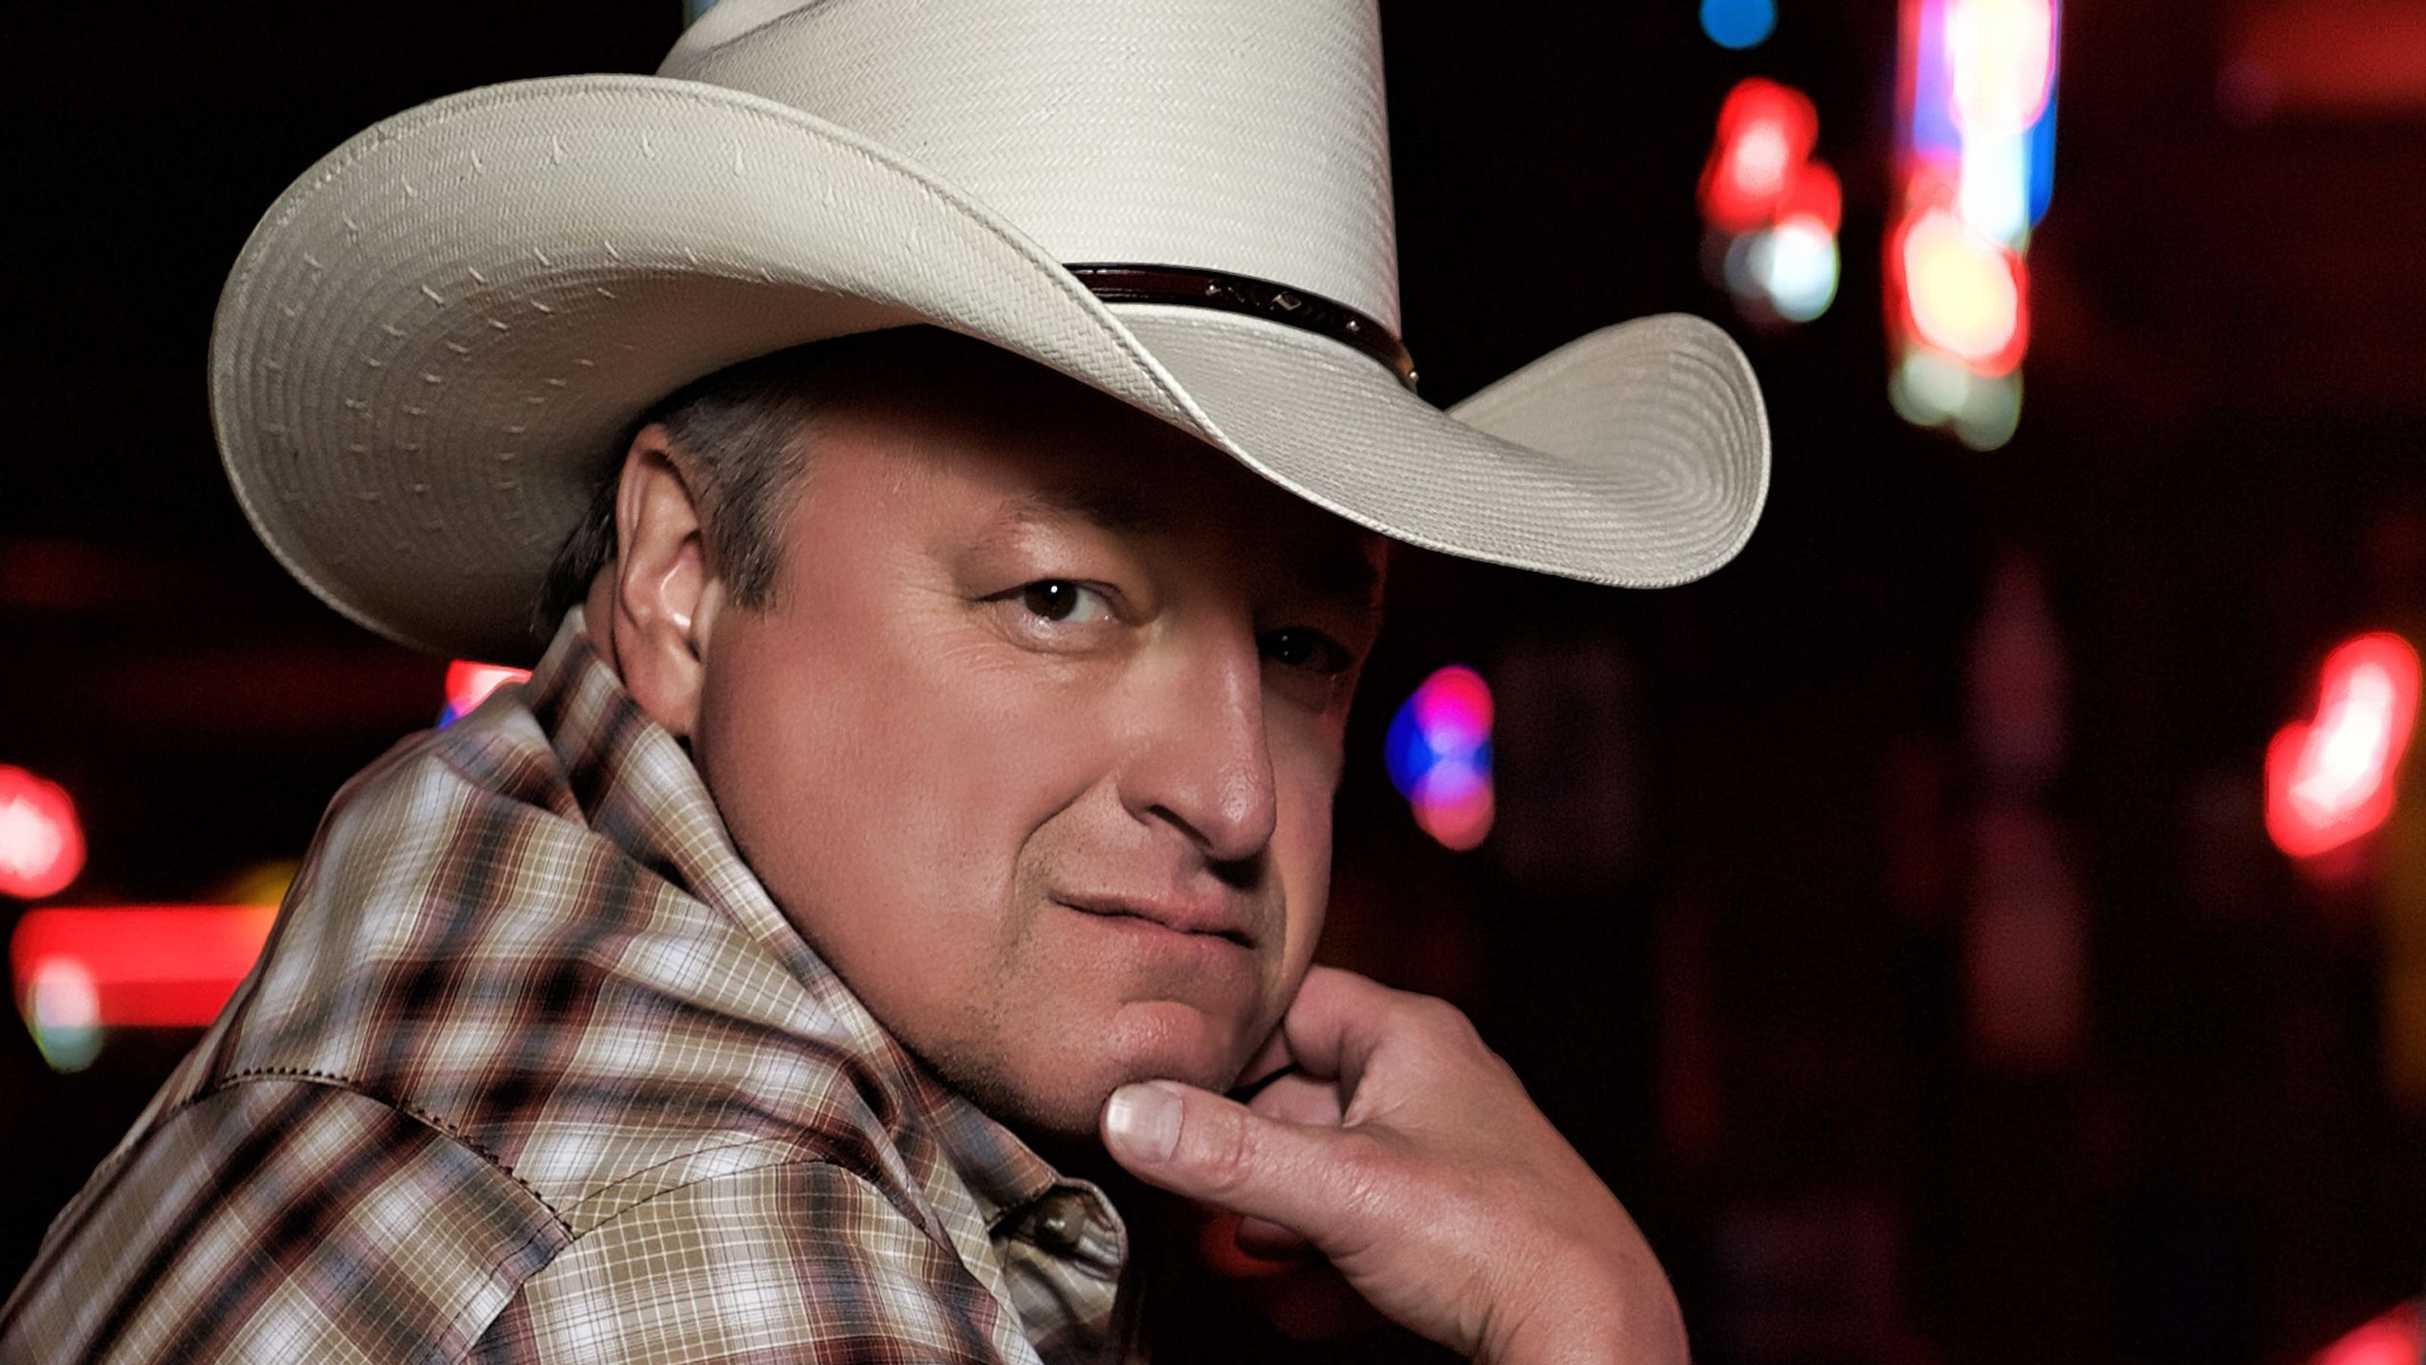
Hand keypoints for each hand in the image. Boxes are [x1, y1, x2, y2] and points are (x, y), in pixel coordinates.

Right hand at [1098, 966, 1686, 1363]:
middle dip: (1240, 1147)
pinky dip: (1323, 1263)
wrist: (1593, 1341)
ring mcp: (1448, 1158)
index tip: (1156, 1078)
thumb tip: (1126, 1110)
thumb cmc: (1492, 1242)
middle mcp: (1433, 1084)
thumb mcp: (1339, 1189)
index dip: (1222, 1037)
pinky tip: (1294, 1302)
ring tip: (1231, 1250)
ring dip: (1275, 1213)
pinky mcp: (1459, 1230)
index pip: (1290, 1003)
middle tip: (1180, 1184)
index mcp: (1412, 1038)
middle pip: (1301, 1091)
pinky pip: (1366, 1233)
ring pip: (1329, 1168)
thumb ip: (1226, 1151)